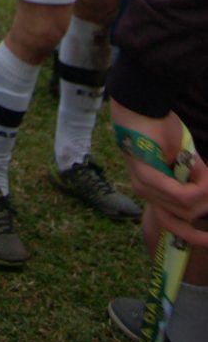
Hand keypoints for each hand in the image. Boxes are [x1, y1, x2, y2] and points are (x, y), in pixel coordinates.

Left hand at [110, 102, 207, 244]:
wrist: (140, 105)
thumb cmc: (159, 127)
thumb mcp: (183, 157)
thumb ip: (192, 178)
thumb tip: (207, 195)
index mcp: (151, 191)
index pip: (171, 224)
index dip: (192, 236)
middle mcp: (145, 193)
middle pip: (181, 220)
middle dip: (203, 221)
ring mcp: (144, 187)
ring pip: (184, 208)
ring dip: (204, 198)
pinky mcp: (147, 176)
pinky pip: (179, 194)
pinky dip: (197, 191)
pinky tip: (205, 184)